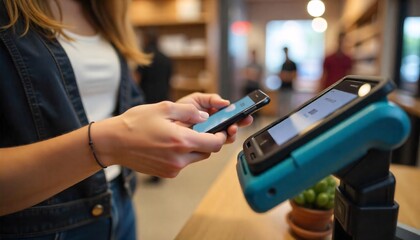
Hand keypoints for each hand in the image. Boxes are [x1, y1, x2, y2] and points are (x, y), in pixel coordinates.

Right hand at [94, 101, 226, 177]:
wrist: (113, 143)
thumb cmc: (135, 123)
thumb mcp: (164, 108)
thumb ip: (189, 111)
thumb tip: (205, 116)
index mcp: (182, 141)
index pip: (215, 143)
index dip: (221, 136)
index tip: (221, 129)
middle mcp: (180, 158)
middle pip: (207, 152)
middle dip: (208, 141)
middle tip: (201, 129)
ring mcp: (172, 169)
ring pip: (195, 158)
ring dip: (195, 147)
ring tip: (181, 134)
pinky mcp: (166, 173)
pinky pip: (182, 164)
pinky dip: (182, 154)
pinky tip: (169, 144)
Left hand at [177, 93, 252, 142]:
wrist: (161, 122)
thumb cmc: (177, 111)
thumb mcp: (195, 99)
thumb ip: (211, 99)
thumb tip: (225, 103)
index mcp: (213, 115)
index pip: (230, 116)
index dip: (239, 116)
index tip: (246, 114)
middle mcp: (212, 127)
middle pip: (230, 128)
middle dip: (236, 126)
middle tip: (236, 124)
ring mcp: (207, 138)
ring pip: (224, 139)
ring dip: (229, 134)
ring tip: (229, 129)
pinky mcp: (199, 147)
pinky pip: (211, 146)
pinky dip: (216, 141)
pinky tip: (216, 134)